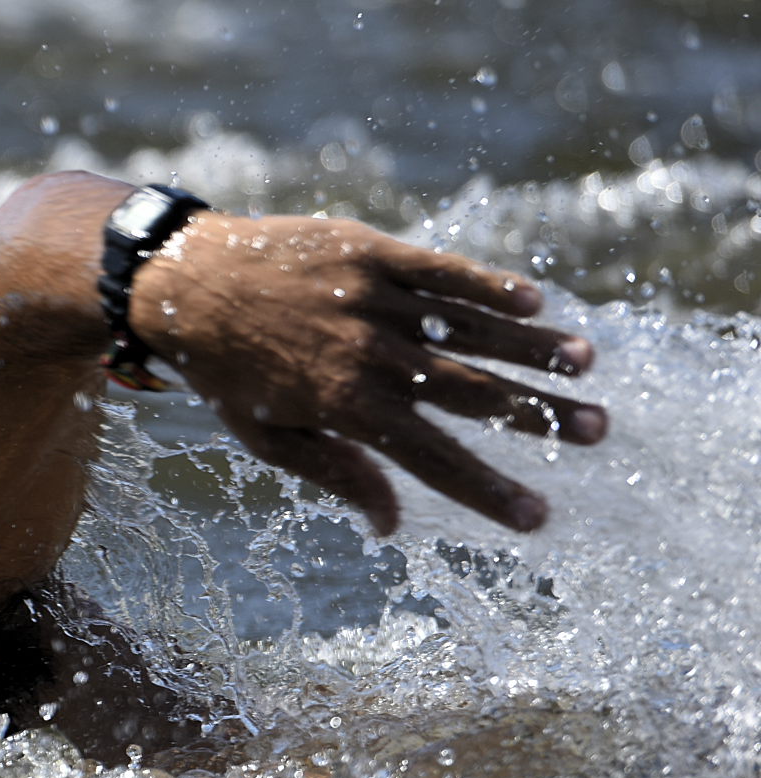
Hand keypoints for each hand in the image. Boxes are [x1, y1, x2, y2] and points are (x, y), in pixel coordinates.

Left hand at [133, 212, 606, 533]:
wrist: (177, 282)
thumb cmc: (223, 370)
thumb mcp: (265, 436)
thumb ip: (337, 474)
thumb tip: (390, 525)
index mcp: (346, 407)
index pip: (435, 459)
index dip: (489, 492)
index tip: (538, 517)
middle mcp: (369, 354)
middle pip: (473, 391)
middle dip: (540, 416)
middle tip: (600, 431)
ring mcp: (373, 299)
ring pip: (470, 327)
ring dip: (534, 346)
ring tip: (588, 364)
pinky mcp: (369, 251)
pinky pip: (440, 270)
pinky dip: (487, 284)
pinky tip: (534, 299)